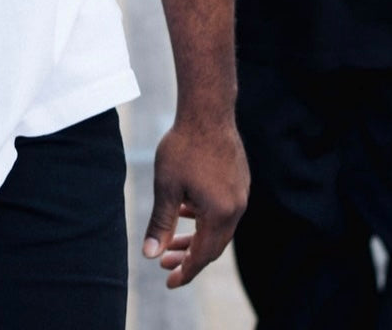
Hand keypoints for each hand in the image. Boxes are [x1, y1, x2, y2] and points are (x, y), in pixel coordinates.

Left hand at [141, 116, 248, 288]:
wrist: (207, 110)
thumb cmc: (184, 147)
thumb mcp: (166, 188)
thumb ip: (160, 224)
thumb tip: (150, 255)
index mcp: (220, 213)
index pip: (203, 255)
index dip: (186, 272)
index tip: (169, 282)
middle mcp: (236, 207)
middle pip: (213, 244)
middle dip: (189, 257)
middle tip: (165, 265)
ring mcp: (241, 192)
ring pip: (218, 226)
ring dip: (196, 236)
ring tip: (173, 240)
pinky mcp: (239, 179)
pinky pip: (223, 208)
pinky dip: (205, 217)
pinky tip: (187, 210)